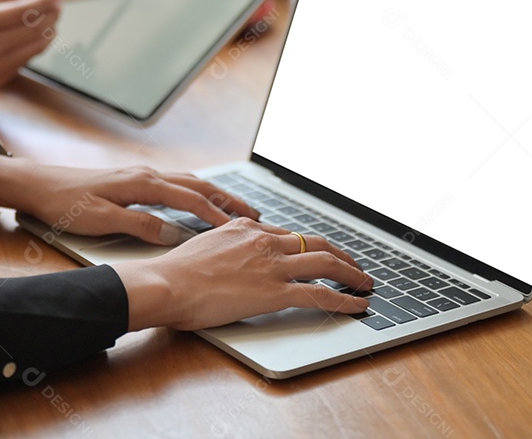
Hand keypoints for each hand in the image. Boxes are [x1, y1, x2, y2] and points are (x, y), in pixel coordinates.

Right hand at [0, 0, 60, 92]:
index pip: (24, 11)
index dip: (45, 1)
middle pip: (37, 29)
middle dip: (53, 15)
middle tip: (59, 5)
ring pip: (37, 47)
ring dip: (49, 31)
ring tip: (51, 18)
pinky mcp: (0, 79)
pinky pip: (27, 59)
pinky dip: (35, 45)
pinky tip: (34, 35)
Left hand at [0, 158, 259, 244]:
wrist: (39, 184)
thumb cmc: (65, 203)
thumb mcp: (100, 219)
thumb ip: (139, 225)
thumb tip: (173, 233)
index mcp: (142, 183)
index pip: (190, 199)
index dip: (216, 214)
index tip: (240, 228)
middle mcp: (146, 174)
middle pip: (198, 185)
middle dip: (228, 199)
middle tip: (256, 214)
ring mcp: (141, 175)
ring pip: (189, 182)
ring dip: (216, 194)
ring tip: (237, 208)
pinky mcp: (134, 180)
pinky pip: (176, 183)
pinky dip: (197, 191)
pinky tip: (200, 199)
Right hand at [115, 219, 373, 330]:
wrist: (166, 283)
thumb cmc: (174, 273)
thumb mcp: (202, 246)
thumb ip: (224, 249)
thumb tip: (230, 261)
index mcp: (244, 227)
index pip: (286, 233)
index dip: (307, 245)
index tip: (317, 253)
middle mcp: (263, 240)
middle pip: (315, 242)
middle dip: (340, 253)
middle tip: (353, 265)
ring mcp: (272, 265)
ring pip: (326, 263)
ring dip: (352, 273)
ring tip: (365, 283)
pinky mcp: (275, 292)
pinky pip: (321, 294)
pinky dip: (345, 299)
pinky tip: (358, 305)